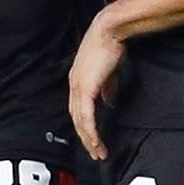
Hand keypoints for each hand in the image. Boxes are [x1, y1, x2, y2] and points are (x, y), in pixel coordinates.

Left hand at [68, 15, 126, 160]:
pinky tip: (96, 141)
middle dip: (86, 139)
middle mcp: (74, 85)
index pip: (78, 109)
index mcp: (77, 80)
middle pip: (77, 119)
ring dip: (89, 140)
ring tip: (98, 152)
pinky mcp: (86, 89)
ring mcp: (78, 87)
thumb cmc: (109, 45)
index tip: (92, 138)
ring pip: (80, 122)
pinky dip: (91, 132)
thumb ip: (107, 88)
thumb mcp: (107, 71)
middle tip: (95, 153)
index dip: (84, 126)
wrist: (109, 31)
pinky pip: (86, 117)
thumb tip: (109, 102)